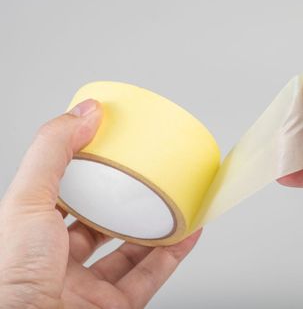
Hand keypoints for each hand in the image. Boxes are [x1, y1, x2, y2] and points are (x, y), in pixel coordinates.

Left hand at [0, 99, 200, 308]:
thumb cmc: (11, 282)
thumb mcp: (26, 201)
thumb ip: (54, 152)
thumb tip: (85, 111)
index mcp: (31, 237)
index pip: (63, 199)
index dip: (86, 175)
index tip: (111, 153)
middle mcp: (58, 264)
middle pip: (100, 226)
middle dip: (124, 202)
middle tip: (146, 178)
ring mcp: (88, 288)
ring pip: (130, 252)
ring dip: (155, 227)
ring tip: (175, 201)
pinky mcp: (116, 307)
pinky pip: (152, 276)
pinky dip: (175, 254)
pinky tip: (188, 232)